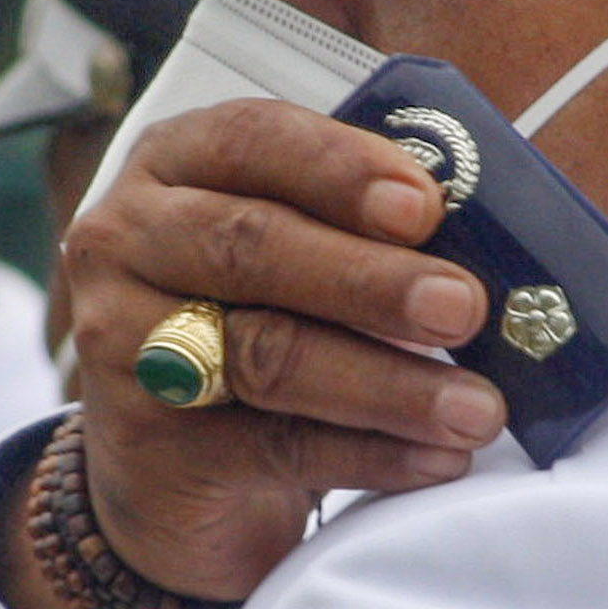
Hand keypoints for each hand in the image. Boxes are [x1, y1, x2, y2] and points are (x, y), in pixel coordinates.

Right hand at [24, 100, 502, 608]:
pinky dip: (369, 454)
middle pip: (250, 246)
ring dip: (386, 382)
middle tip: (462, 308)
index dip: (340, 168)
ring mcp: (117, 341)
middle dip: (370, 280)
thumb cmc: (261, 326)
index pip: (250, 140)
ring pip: (263, 354)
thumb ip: (360, 228)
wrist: (171, 468)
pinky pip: (271, 446)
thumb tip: (490, 241)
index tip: (424, 206)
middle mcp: (125, 240)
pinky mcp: (143, 440)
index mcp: (173, 165)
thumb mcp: (296, 256)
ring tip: (476, 407)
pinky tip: (438, 459)